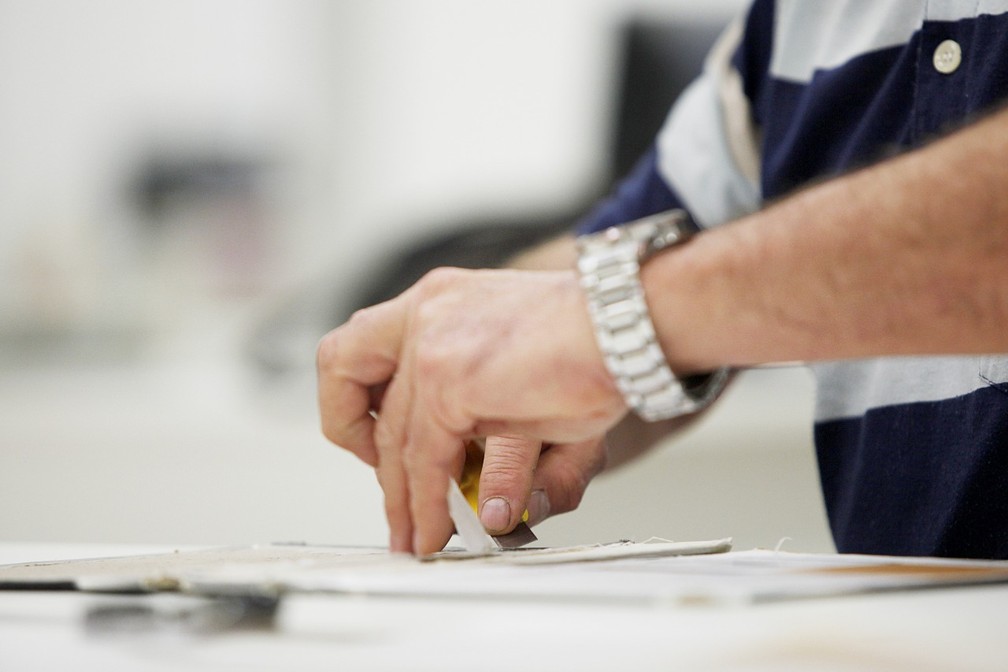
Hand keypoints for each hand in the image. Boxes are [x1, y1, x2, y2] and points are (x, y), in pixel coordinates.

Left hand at [317, 267, 626, 553]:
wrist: (629, 320)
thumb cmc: (588, 337)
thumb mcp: (510, 348)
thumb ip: (472, 385)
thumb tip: (457, 451)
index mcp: (435, 298)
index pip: (355, 347)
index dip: (352, 404)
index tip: (374, 442)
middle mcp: (425, 313)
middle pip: (352, 387)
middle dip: (374, 462)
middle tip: (396, 505)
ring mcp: (431, 345)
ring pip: (395, 438)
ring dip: (406, 500)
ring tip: (419, 537)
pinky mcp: (449, 381)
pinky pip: (426, 461)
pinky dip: (431, 505)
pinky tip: (439, 528)